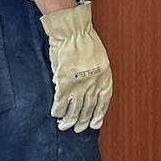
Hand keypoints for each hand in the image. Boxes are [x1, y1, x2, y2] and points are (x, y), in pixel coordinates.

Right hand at [40, 1, 112, 133]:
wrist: (73, 31)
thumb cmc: (85, 41)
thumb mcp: (99, 60)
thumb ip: (95, 76)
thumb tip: (86, 91)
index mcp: (105, 77)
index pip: (103, 102)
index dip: (99, 115)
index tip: (95, 124)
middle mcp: (94, 83)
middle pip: (88, 109)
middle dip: (82, 121)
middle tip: (77, 129)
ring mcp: (79, 84)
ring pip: (75, 109)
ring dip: (69, 120)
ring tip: (64, 126)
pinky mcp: (64, 82)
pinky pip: (60, 102)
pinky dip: (58, 110)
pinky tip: (55, 114)